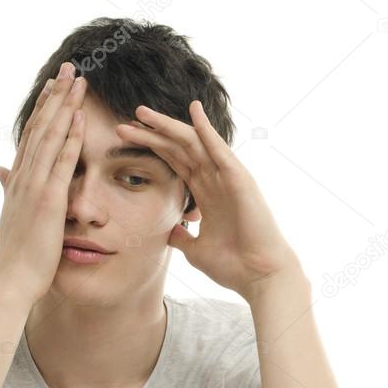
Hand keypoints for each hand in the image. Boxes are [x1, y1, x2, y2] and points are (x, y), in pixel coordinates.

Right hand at [0, 61, 86, 307]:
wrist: (11, 282)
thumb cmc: (17, 257)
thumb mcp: (13, 216)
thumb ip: (9, 190)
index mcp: (19, 180)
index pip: (33, 136)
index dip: (44, 109)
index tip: (54, 87)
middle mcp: (24, 177)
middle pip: (41, 126)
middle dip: (56, 96)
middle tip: (69, 68)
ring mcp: (34, 186)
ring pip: (50, 136)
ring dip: (64, 106)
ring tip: (78, 80)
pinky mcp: (46, 199)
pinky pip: (60, 162)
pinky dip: (69, 137)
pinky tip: (79, 117)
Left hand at [115, 101, 302, 301]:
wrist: (259, 276)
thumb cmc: (234, 266)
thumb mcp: (196, 249)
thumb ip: (183, 236)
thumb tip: (170, 231)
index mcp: (206, 195)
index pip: (175, 162)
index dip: (153, 147)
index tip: (128, 138)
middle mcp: (216, 181)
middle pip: (179, 148)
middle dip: (153, 133)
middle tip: (127, 120)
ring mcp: (228, 178)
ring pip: (193, 143)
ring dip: (168, 126)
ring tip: (142, 112)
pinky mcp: (239, 179)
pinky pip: (219, 149)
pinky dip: (206, 129)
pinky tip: (193, 110)